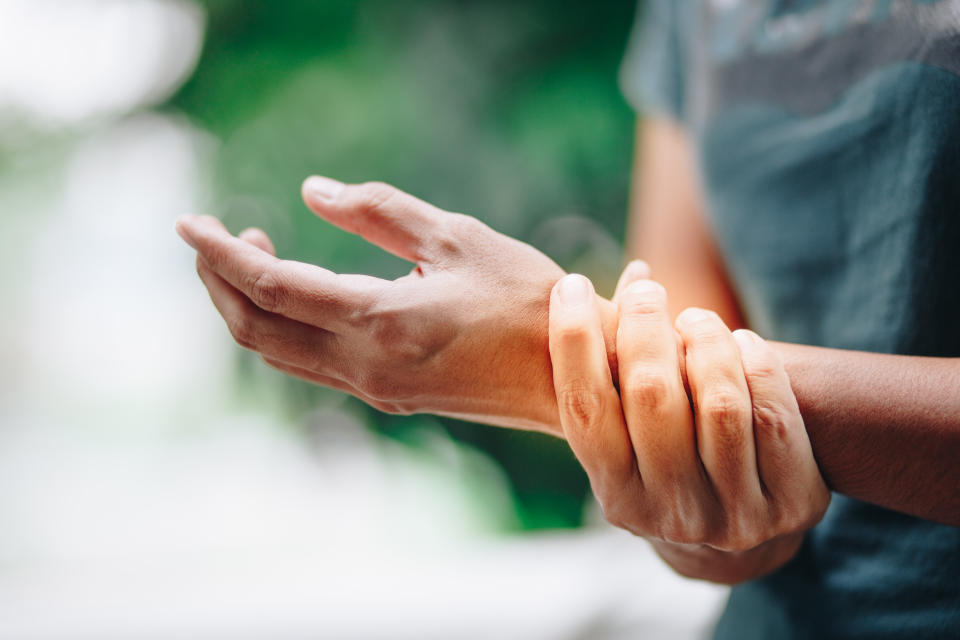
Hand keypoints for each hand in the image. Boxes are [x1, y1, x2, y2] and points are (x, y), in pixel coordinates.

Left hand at [176, 177, 617, 432]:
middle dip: (218, 283)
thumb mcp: (458, 238)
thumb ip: (379, 213)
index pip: (270, 286)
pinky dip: (282, 328)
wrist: (573, 376)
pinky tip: (297, 294)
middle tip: (212, 237)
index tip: (187, 223)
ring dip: (247, 308)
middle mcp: (365, 365)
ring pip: (277, 354)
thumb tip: (311, 192)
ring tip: (250, 255)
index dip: (220, 253)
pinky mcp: (388, 397)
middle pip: (255, 330)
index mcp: (380, 320)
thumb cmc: (528, 299)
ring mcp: (374, 389)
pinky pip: (310, 365)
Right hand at [547, 270, 829, 583]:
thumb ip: (616, 369)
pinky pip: (774, 414)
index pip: (584, 407)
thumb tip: (636, 273)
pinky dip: (757, 364)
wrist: (737, 535)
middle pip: (652, 396)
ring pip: (720, 403)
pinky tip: (741, 345)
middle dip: (644, 326)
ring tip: (696, 319)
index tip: (569, 285)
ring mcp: (734, 516)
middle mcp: (670, 514)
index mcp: (617, 496)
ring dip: (706, 340)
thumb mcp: (630, 435)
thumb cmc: (670, 462)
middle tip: (646, 292)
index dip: (573, 338)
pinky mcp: (792, 503)